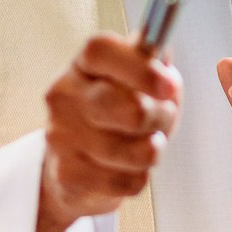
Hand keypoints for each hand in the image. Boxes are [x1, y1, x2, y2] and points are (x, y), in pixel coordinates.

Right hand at [36, 33, 181, 231]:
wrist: (74, 167)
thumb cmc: (114, 117)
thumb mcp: (134, 81)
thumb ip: (152, 64)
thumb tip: (163, 53)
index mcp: (82, 65)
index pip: (103, 51)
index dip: (141, 67)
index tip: (169, 84)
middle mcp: (64, 96)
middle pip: (126, 106)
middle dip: (160, 116)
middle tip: (164, 116)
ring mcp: (61, 137)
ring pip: (134, 151)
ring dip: (152, 151)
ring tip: (144, 145)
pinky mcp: (67, 176)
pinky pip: (128, 181)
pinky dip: (138, 177)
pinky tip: (124, 169)